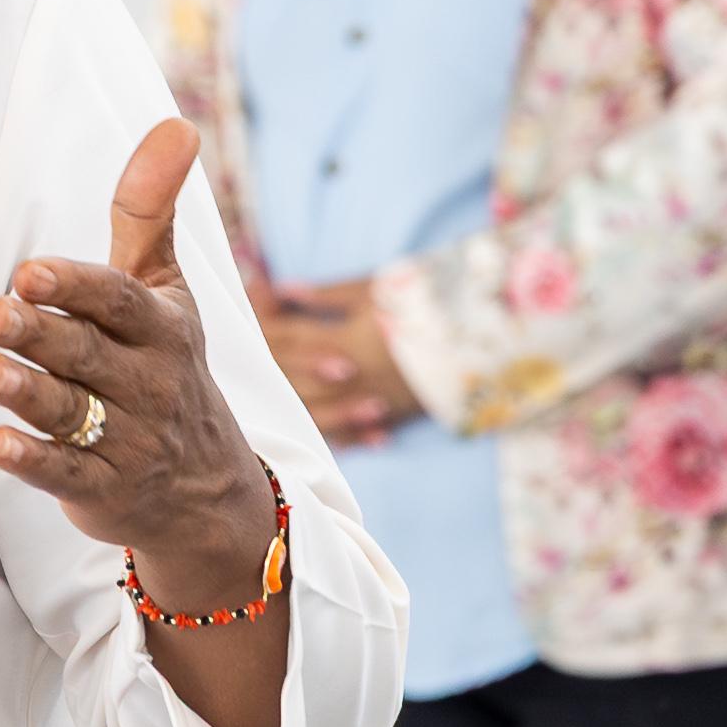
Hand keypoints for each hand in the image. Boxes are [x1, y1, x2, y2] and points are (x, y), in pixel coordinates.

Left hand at [0, 117, 278, 617]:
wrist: (207, 490)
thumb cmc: (165, 366)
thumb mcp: (165, 290)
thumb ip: (149, 211)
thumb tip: (175, 123)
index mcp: (162, 328)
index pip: (120, 301)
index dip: (77, 286)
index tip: (31, 272)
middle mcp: (149, 383)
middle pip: (89, 355)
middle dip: (41, 335)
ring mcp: (128, 441)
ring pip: (73, 414)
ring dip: (29, 394)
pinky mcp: (103, 490)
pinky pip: (67, 476)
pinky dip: (34, 463)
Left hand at [252, 272, 421, 448]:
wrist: (483, 336)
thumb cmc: (427, 302)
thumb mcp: (377, 290)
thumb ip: (329, 294)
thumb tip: (285, 288)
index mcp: (345, 341)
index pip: (290, 338)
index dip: (266, 330)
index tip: (248, 326)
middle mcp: (353, 376)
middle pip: (297, 379)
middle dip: (270, 372)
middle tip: (242, 370)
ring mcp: (372, 399)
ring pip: (321, 411)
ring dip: (297, 409)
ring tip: (272, 410)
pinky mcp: (393, 413)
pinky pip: (357, 431)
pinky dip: (340, 435)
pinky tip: (325, 437)